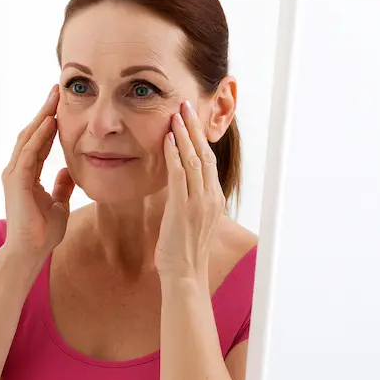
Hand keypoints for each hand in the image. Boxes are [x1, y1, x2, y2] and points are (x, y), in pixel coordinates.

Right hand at [1, 85, 74, 262]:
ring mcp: (14, 175)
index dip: (50, 122)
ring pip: (28, 138)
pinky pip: (29, 154)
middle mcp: (17, 170)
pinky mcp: (17, 182)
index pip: (39, 141)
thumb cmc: (42, 233)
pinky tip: (50, 122)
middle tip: (56, 89)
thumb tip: (68, 170)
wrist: (30, 252)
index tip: (60, 103)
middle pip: (31, 134)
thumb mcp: (59, 205)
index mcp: (26, 174)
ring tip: (54, 98)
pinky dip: (40, 137)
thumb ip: (62, 187)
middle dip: (44, 111)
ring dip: (42, 117)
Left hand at [155, 100, 224, 279]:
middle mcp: (211, 197)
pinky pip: (179, 175)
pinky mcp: (183, 208)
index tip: (192, 118)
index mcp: (214, 198)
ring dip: (184, 136)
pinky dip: (173, 155)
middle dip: (194, 128)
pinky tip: (166, 139)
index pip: (209, 160)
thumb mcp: (191, 220)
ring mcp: (199, 202)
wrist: (185, 274)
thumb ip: (189, 199)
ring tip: (176, 115)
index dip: (200, 137)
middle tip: (186, 105)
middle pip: (205, 154)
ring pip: (194, 160)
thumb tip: (179, 184)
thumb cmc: (183, 249)